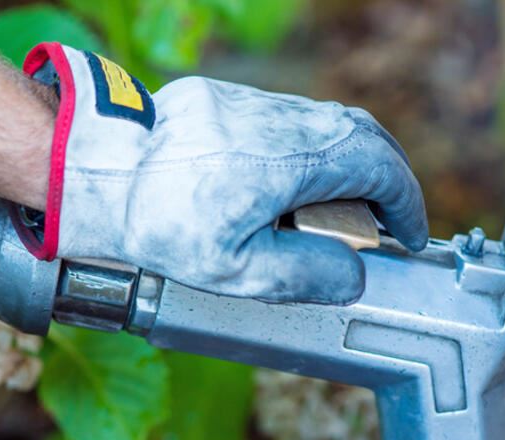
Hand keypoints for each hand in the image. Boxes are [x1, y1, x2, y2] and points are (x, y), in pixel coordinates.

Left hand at [19, 43, 427, 304]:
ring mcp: (250, 103)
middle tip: (383, 222)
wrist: (96, 177)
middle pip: (359, 135)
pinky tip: (285, 186)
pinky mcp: (220, 99)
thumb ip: (305, 274)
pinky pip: (281, 120)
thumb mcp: (237, 271)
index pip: (379, 169)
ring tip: (334, 211)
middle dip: (383, 179)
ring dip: (341, 163)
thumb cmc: (160, 227)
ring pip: (320, 123)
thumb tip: (353, 275)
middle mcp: (279, 120)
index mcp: (293, 159)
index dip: (404, 205)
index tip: (408, 235)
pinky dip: (301, 150)